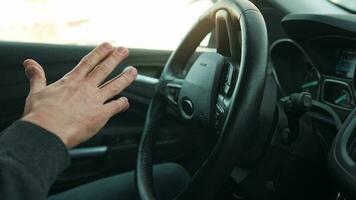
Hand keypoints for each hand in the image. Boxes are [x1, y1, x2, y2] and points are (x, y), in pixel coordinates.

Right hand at [21, 42, 136, 147]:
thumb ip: (36, 76)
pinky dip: (122, 104)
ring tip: (133, 71)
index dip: (100, 52)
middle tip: (125, 50)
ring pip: (115, 85)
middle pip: (104, 69)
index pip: (89, 62)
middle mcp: (86, 88)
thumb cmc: (40, 116)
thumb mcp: (36, 92)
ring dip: (126, 77)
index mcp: (71, 82)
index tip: (109, 45)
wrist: (47, 133)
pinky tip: (126, 101)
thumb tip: (29, 63)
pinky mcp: (101, 115)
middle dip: (116, 58)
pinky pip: (116, 107)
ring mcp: (95, 101)